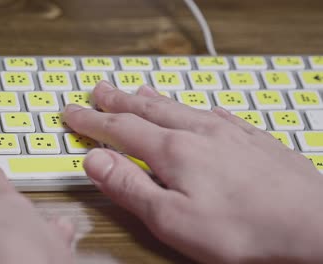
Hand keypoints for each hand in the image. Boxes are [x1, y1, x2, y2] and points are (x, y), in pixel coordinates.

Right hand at [64, 81, 322, 263]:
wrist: (314, 227)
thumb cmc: (242, 230)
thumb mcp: (172, 219)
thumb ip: (130, 187)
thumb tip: (94, 160)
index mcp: (173, 152)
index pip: (119, 129)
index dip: (91, 120)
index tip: (72, 112)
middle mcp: (198, 133)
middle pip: (147, 109)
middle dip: (117, 100)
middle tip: (98, 89)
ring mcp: (228, 133)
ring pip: (180, 107)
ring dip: (153, 98)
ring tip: (137, 89)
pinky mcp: (253, 140)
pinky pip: (217, 114)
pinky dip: (198, 108)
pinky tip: (201, 108)